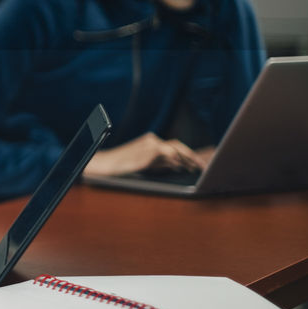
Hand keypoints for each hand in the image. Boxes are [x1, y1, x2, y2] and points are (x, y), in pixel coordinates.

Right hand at [82, 133, 206, 176]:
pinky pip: (169, 154)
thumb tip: (178, 166)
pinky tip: (183, 167)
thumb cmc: (122, 166)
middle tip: (203, 167)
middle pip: (178, 146)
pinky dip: (177, 160)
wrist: (104, 165)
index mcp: (151, 141)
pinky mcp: (149, 151)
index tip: (199, 162)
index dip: (189, 154)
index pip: (175, 146)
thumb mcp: (144, 163)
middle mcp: (152, 140)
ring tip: (197, 168)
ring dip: (188, 159)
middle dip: (192, 156)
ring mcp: (151, 144)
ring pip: (176, 150)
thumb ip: (160, 163)